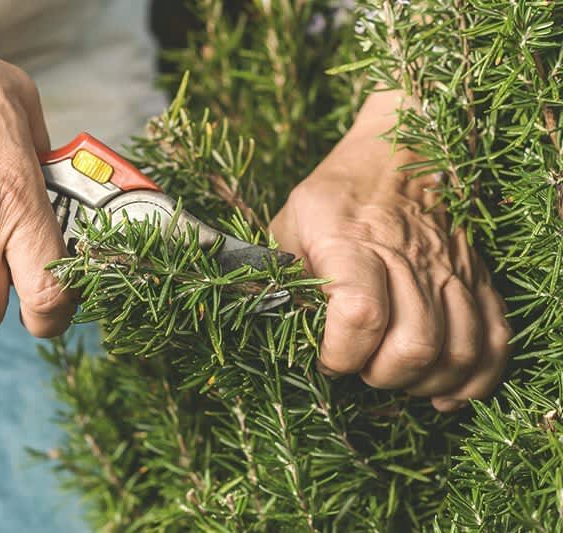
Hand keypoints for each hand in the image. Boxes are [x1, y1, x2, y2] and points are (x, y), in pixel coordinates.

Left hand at [270, 92, 511, 411]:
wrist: (406, 147)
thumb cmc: (338, 192)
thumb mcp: (291, 221)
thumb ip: (281, 274)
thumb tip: (278, 328)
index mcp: (350, 243)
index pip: (361, 316)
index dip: (341, 354)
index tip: (326, 357)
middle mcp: (408, 259)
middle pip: (415, 344)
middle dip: (381, 375)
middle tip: (361, 366)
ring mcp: (451, 270)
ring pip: (456, 351)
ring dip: (424, 382)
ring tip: (396, 377)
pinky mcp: (477, 278)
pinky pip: (495, 340)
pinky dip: (475, 378)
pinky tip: (445, 391)